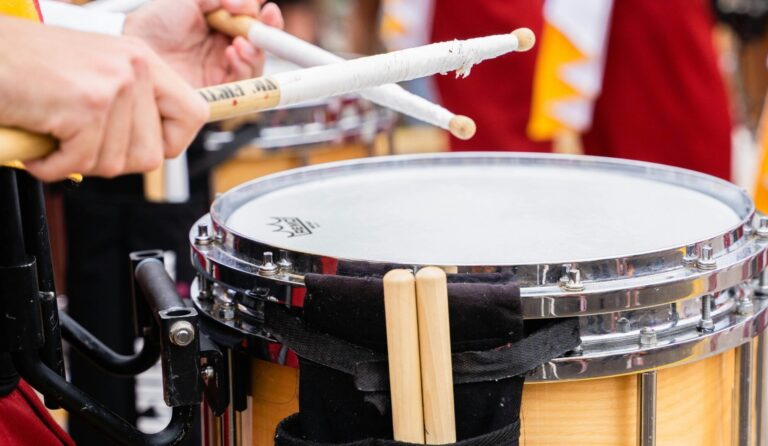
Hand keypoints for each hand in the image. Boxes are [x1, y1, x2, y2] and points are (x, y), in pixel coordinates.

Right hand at [0, 16, 208, 180]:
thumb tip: (155, 146)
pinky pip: (80, 163)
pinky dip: (51, 164)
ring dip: (76, 160)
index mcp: (143, 59)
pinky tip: (38, 140)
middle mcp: (134, 68)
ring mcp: (113, 86)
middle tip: (78, 143)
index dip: (171, 143)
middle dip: (111, 161)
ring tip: (54, 134)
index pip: (194, 115)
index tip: (141, 146)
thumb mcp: (95, 74)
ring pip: (114, 163)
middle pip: (152, 155)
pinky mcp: (86, 106)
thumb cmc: (26, 66)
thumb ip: (131, 104)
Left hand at [124, 0, 283, 87]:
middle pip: (260, 40)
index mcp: (217, 22)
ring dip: (256, 49)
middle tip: (267, 19)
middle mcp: (223, 45)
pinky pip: (245, 81)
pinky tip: (233, 53)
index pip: (250, 17)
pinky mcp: (221, 89)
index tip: (264, 6)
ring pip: (257, 60)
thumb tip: (241, 3)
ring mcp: (223, 67)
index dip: (261, 12)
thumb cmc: (151, 28)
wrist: (135, 57)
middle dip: (268, 29)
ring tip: (241, 41)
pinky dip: (245, 65)